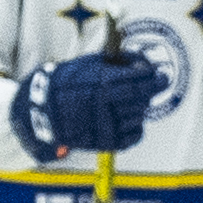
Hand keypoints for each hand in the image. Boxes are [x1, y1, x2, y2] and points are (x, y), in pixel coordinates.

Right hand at [13, 51, 160, 157]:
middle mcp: (105, 104)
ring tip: (131, 100)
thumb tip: (142, 61)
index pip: (139, 78)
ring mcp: (106, 125)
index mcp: (101, 82)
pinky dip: (136, 126)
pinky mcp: (107, 142)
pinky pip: (135, 135)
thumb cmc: (69, 82)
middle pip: (143, 96)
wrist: (45, 109)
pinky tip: (127, 117)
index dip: (151, 74)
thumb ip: (117, 61)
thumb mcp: (90, 63)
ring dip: (141, 106)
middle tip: (158, 82)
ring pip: (140, 115)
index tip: (156, 72)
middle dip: (154, 87)